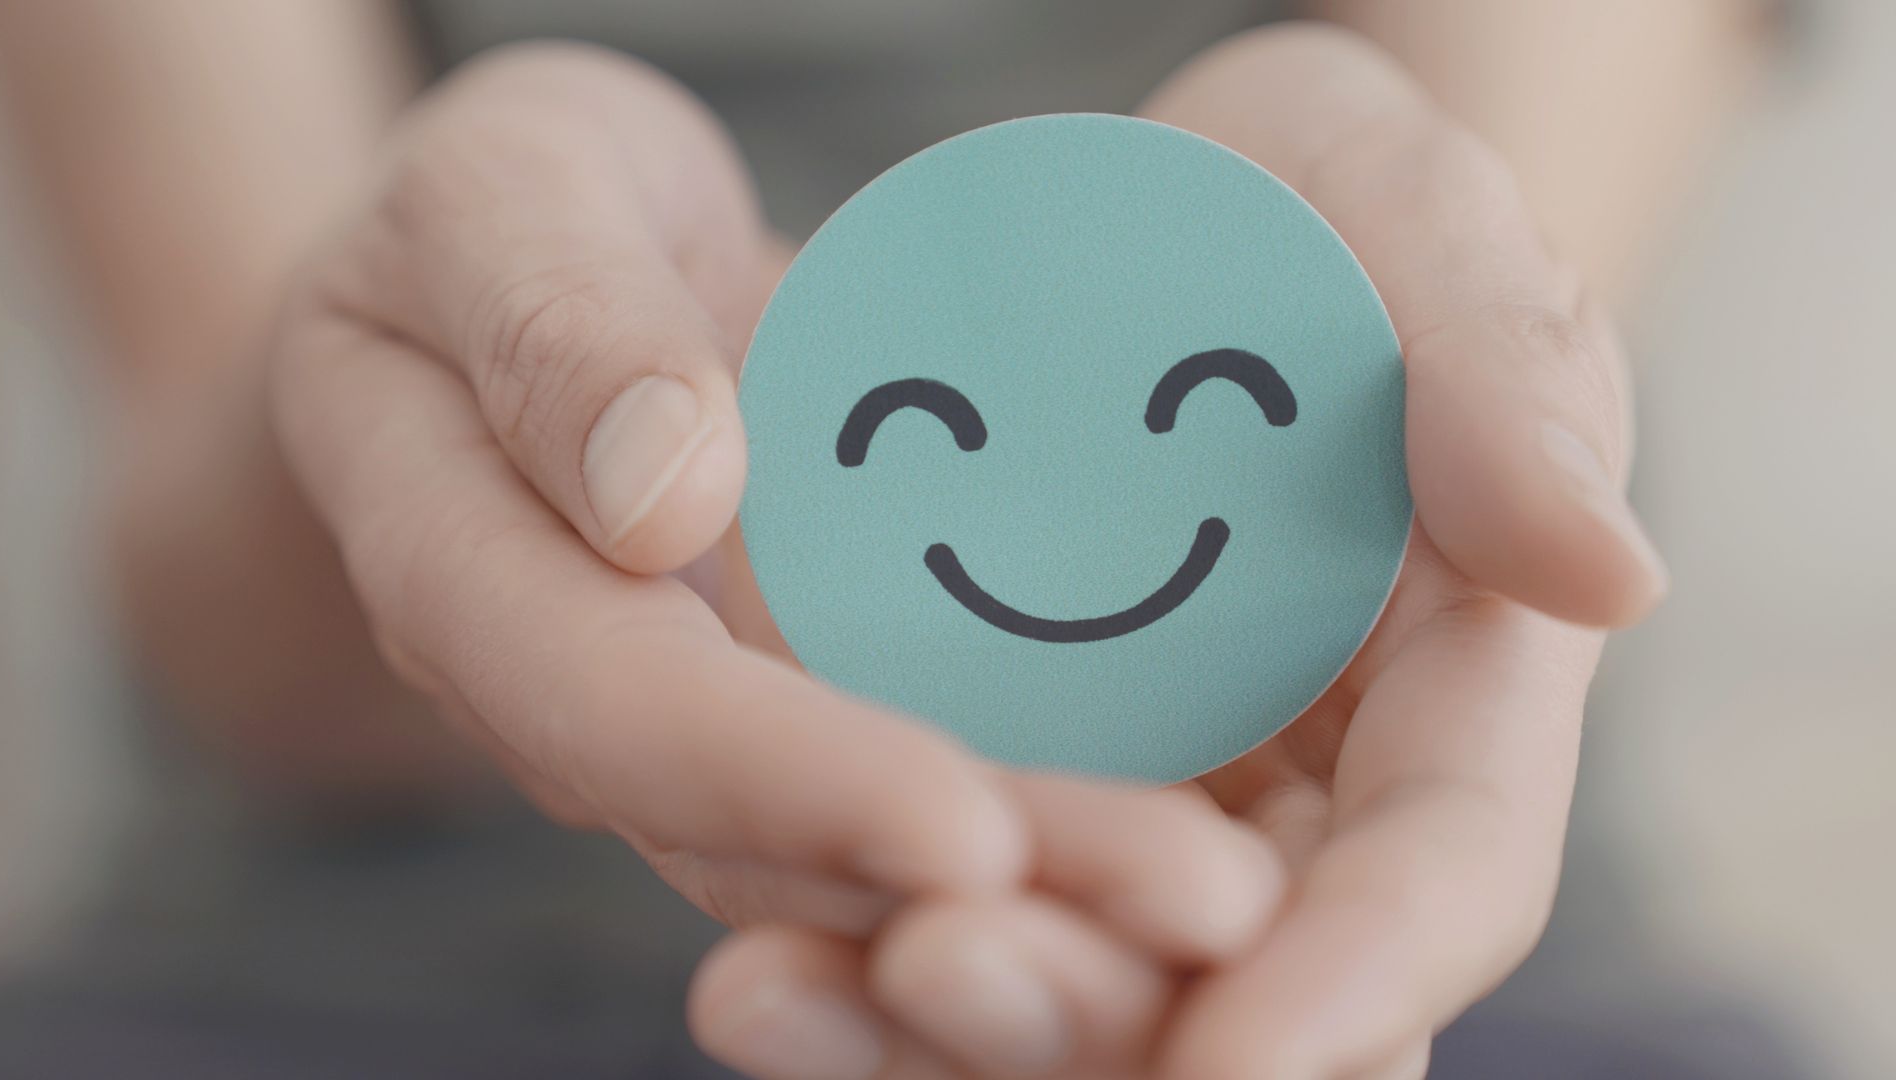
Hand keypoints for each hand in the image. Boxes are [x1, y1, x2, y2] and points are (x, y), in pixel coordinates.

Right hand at [271, 44, 1273, 965]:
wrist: (537, 275)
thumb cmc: (504, 213)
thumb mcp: (499, 196)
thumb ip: (554, 328)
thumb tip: (663, 495)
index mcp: (471, 578)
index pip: (618, 709)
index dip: (781, 780)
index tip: (959, 827)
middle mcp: (590, 698)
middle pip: (769, 838)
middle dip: (985, 882)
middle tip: (1202, 905)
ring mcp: (709, 713)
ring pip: (858, 855)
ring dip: (1050, 893)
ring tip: (1234, 899)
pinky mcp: (806, 695)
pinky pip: (925, 778)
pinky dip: (1054, 820)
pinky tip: (1209, 829)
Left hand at [688, 24, 1665, 1079]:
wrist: (1148, 214)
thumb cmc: (1309, 198)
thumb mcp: (1411, 222)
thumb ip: (1505, 376)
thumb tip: (1613, 580)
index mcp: (1454, 682)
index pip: (1441, 871)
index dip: (1356, 981)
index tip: (1239, 1063)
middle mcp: (1308, 790)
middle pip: (1236, 983)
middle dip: (1101, 1018)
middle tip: (940, 966)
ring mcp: (1153, 803)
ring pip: (1081, 986)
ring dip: (939, 1029)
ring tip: (777, 994)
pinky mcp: (1008, 784)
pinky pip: (937, 905)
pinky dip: (849, 949)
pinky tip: (751, 972)